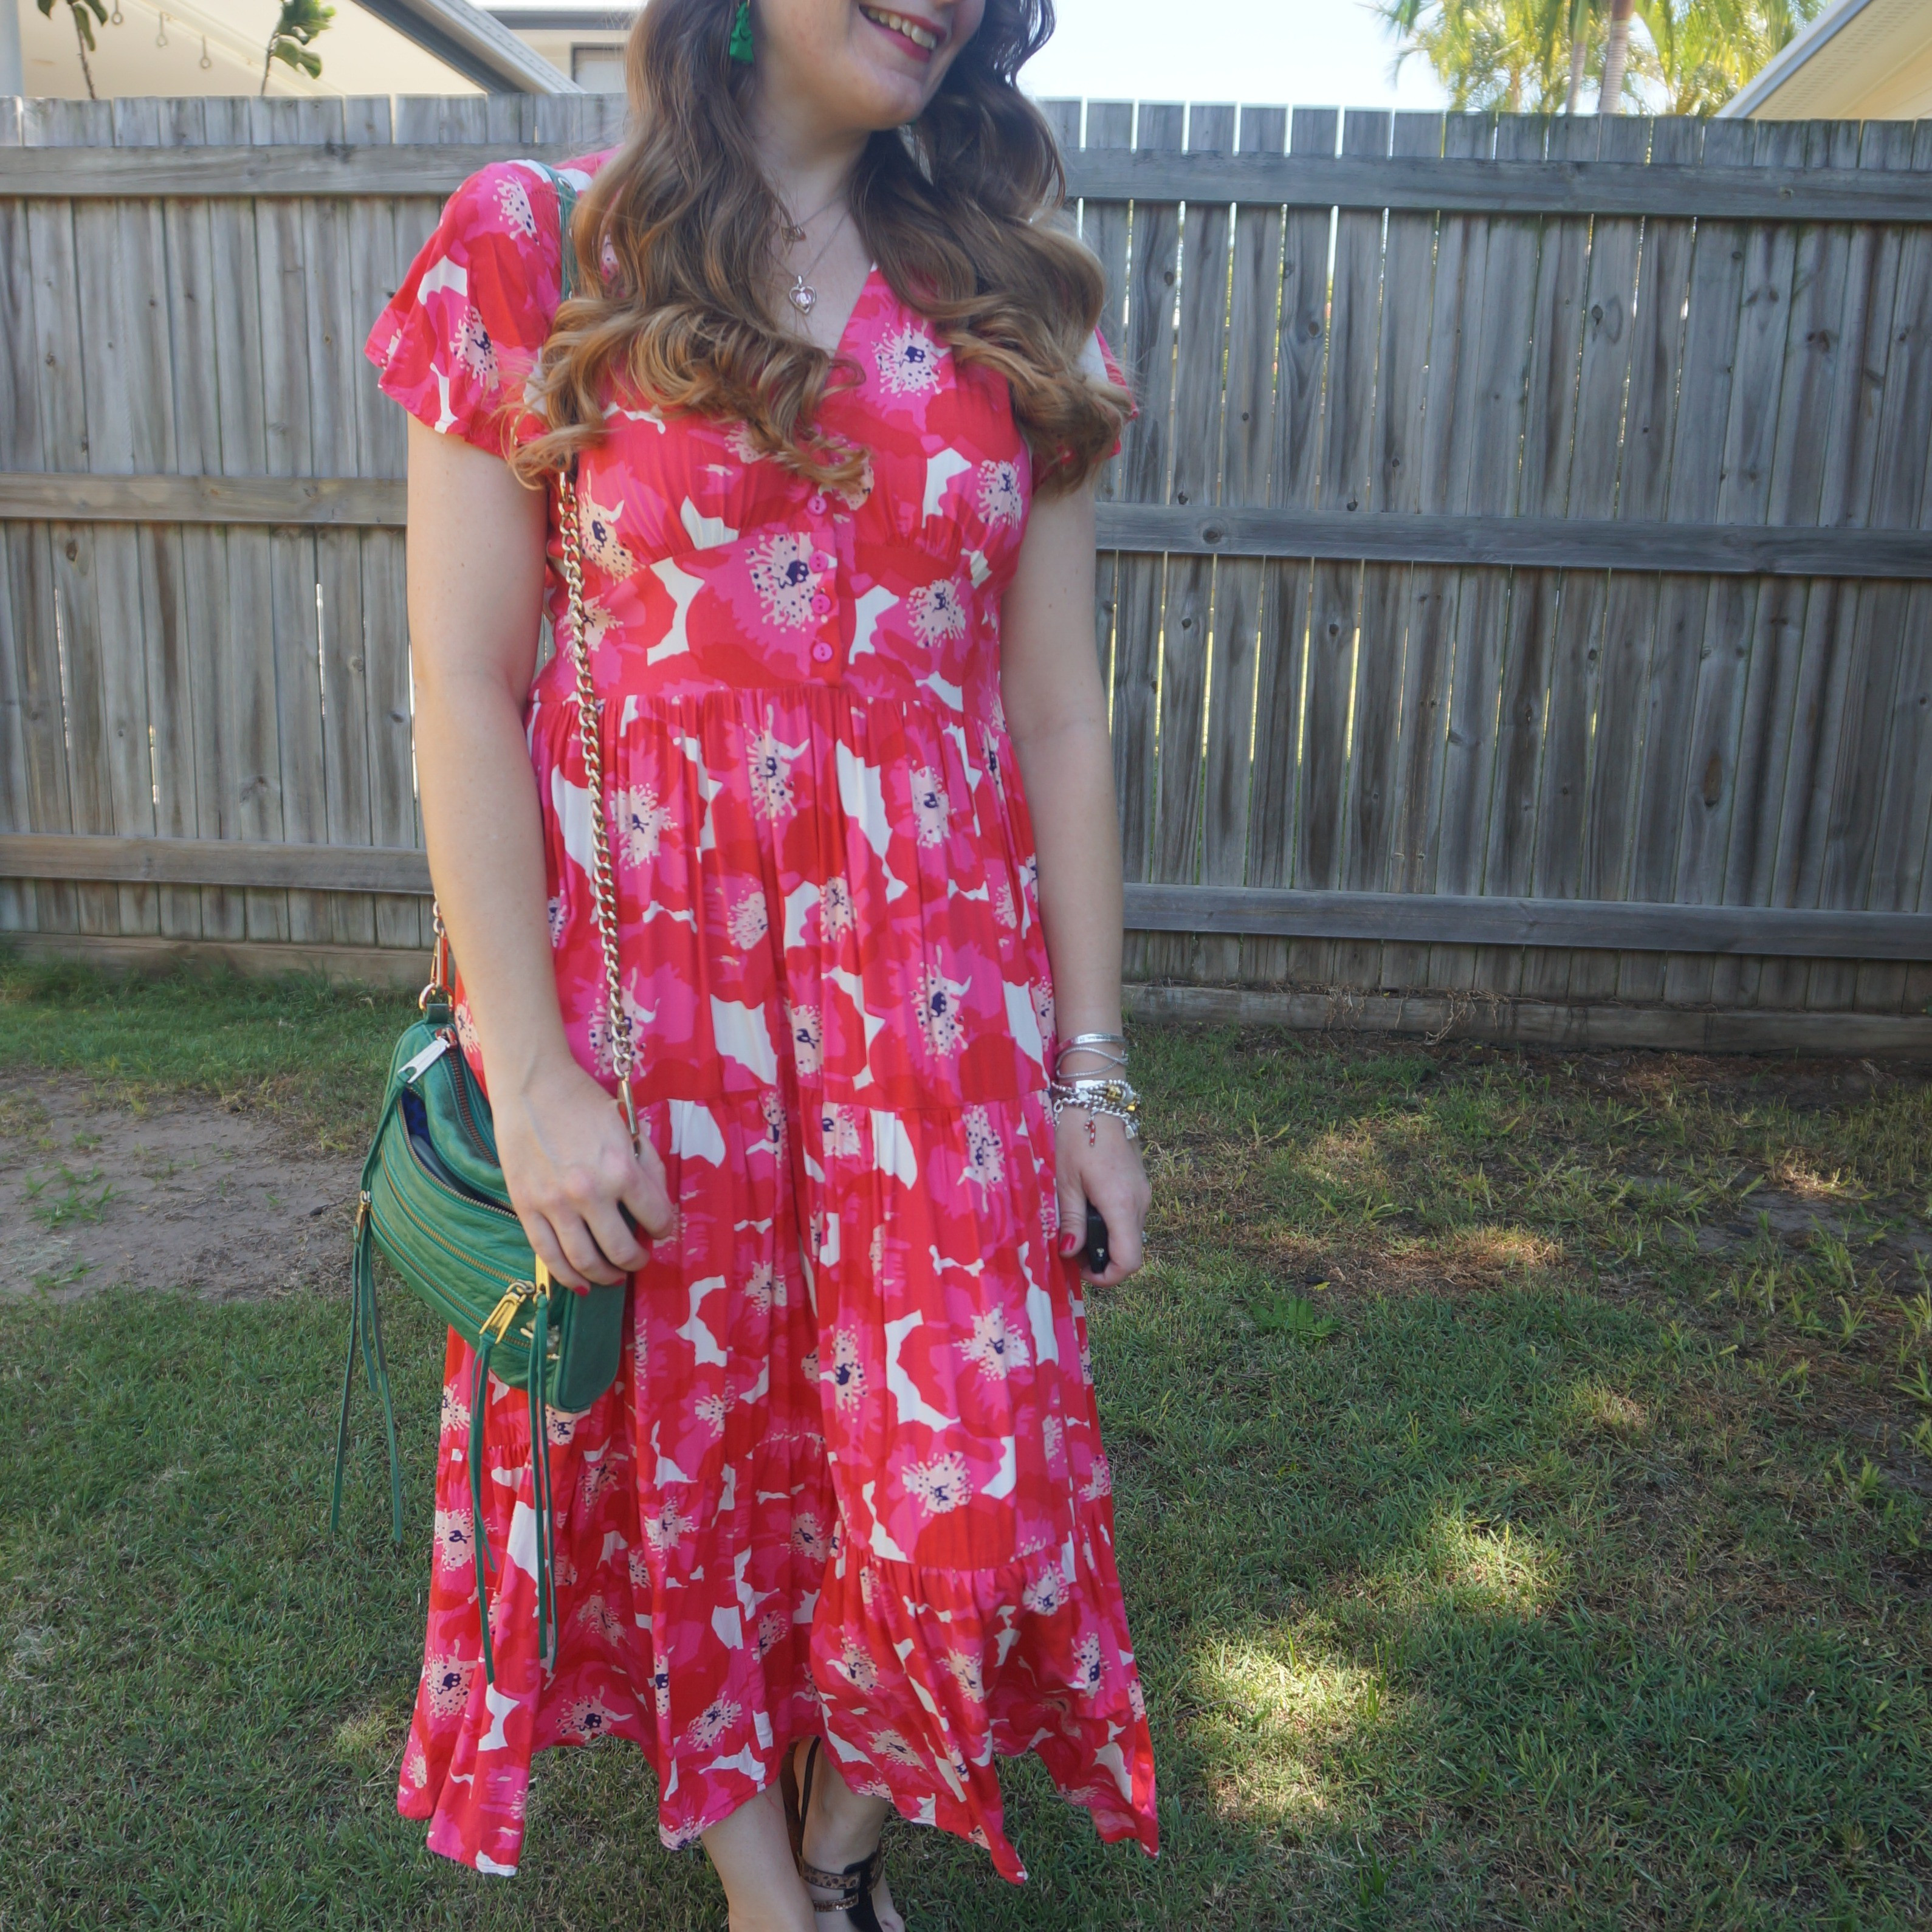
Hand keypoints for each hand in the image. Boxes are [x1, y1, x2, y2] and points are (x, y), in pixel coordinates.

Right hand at [493, 1055, 674, 1290]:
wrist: (533, 1086)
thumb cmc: (583, 1102)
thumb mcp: (627, 1129)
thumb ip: (646, 1167)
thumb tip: (656, 1205)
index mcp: (621, 1170)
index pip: (656, 1218)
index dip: (664, 1228)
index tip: (660, 1229)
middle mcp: (589, 1193)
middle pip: (622, 1250)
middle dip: (636, 1261)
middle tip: (638, 1259)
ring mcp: (554, 1204)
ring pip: (585, 1262)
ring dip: (605, 1276)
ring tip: (614, 1275)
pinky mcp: (527, 1208)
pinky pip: (548, 1255)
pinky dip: (567, 1277)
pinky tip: (581, 1284)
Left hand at [1054, 1109, 1150, 1287]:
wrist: (1097, 1100)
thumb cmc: (1076, 1136)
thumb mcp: (1065, 1181)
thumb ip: (1071, 1221)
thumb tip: (1071, 1254)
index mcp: (1121, 1204)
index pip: (1129, 1260)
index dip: (1107, 1277)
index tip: (1082, 1272)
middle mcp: (1140, 1202)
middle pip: (1131, 1250)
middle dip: (1102, 1259)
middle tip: (1071, 1250)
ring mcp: (1143, 1192)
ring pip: (1131, 1234)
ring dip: (1107, 1241)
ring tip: (1076, 1228)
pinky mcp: (1140, 1184)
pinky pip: (1130, 1216)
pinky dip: (1112, 1224)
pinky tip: (1089, 1209)